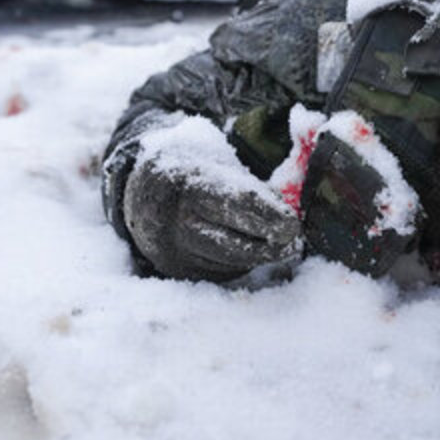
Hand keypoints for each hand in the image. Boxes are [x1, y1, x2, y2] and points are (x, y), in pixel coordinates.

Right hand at [123, 157, 300, 281]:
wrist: (145, 190)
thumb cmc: (195, 174)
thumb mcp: (217, 167)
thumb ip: (249, 191)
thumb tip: (286, 218)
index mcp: (187, 182)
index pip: (233, 202)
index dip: (267, 215)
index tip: (292, 224)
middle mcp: (175, 220)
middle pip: (232, 242)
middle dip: (269, 245)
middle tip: (295, 241)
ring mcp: (173, 250)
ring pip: (230, 262)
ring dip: (260, 256)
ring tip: (283, 246)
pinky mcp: (178, 271)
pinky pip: (220, 271)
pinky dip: (241, 263)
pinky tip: (252, 250)